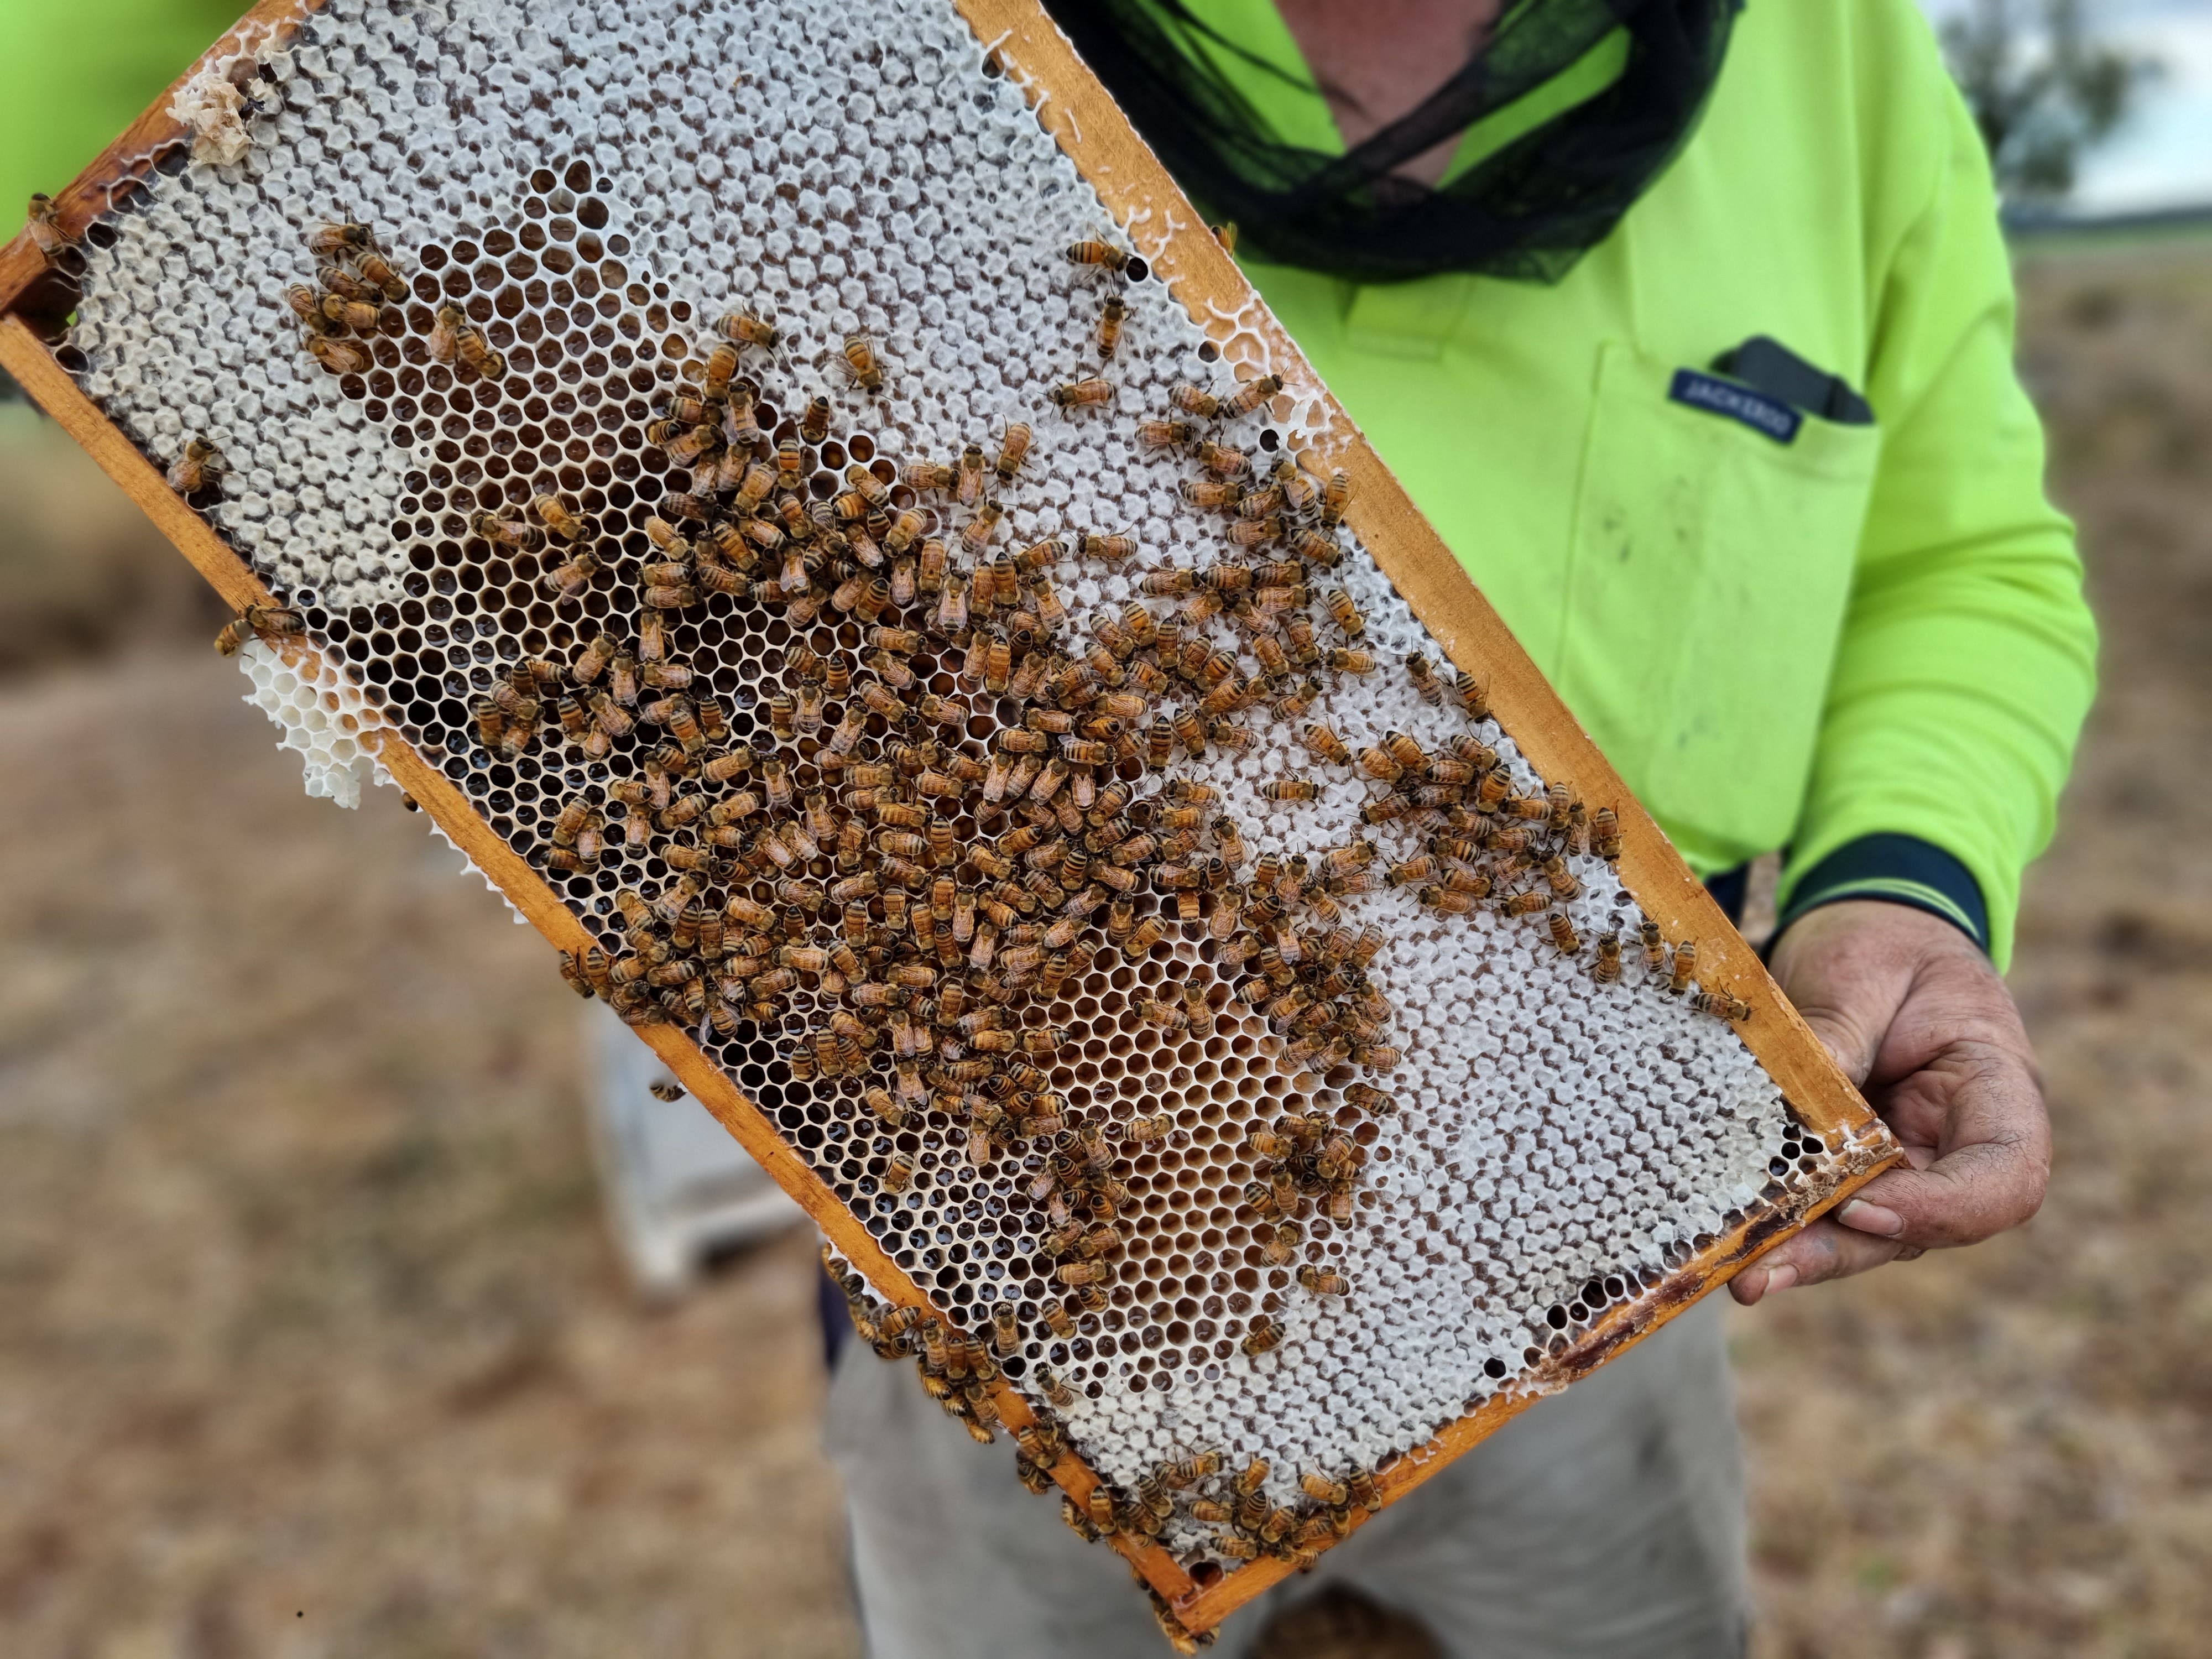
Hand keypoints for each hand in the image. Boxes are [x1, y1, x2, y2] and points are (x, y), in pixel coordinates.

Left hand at [1729, 900, 2049, 1304]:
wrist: (1870, 935)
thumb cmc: (1885, 946)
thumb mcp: (1863, 969)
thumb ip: (1837, 1034)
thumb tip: (1791, 1107)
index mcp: (1997, 1091)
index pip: (2004, 1179)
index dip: (1939, 1209)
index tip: (1860, 1207)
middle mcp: (1956, 1146)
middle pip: (1920, 1226)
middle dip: (1841, 1251)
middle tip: (1761, 1274)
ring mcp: (1902, 1165)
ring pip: (1864, 1233)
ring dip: (1801, 1254)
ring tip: (1737, 1275)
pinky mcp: (1847, 1168)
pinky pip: (1819, 1206)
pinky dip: (1778, 1224)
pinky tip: (1725, 1242)